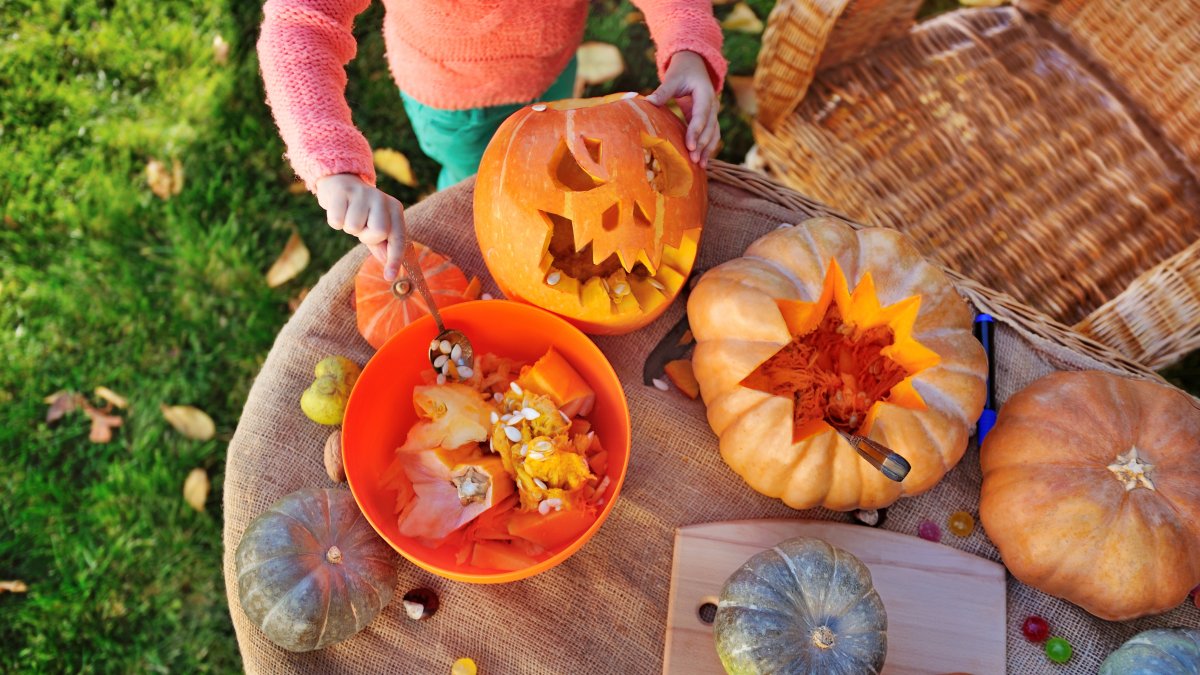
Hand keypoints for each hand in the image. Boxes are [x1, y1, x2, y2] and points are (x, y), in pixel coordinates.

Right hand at [315, 174, 405, 280]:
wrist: (340, 182)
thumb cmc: (362, 211)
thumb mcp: (375, 226)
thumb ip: (383, 245)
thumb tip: (388, 263)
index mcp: (395, 209)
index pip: (398, 238)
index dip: (394, 259)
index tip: (390, 276)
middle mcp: (382, 198)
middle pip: (379, 232)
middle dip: (366, 236)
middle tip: (361, 227)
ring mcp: (363, 193)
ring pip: (354, 227)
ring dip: (348, 227)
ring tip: (349, 215)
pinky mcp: (343, 191)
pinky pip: (336, 221)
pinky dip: (335, 220)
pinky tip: (338, 209)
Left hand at [645, 51, 719, 167]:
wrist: (694, 65)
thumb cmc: (681, 71)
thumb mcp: (672, 78)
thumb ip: (662, 91)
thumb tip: (647, 102)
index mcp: (705, 93)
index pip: (702, 115)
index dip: (696, 131)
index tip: (690, 146)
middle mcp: (713, 104)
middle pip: (710, 127)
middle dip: (703, 144)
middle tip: (693, 160)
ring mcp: (713, 112)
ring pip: (714, 133)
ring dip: (708, 149)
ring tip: (701, 166)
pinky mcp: (708, 118)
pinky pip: (711, 134)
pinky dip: (707, 146)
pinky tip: (701, 160)